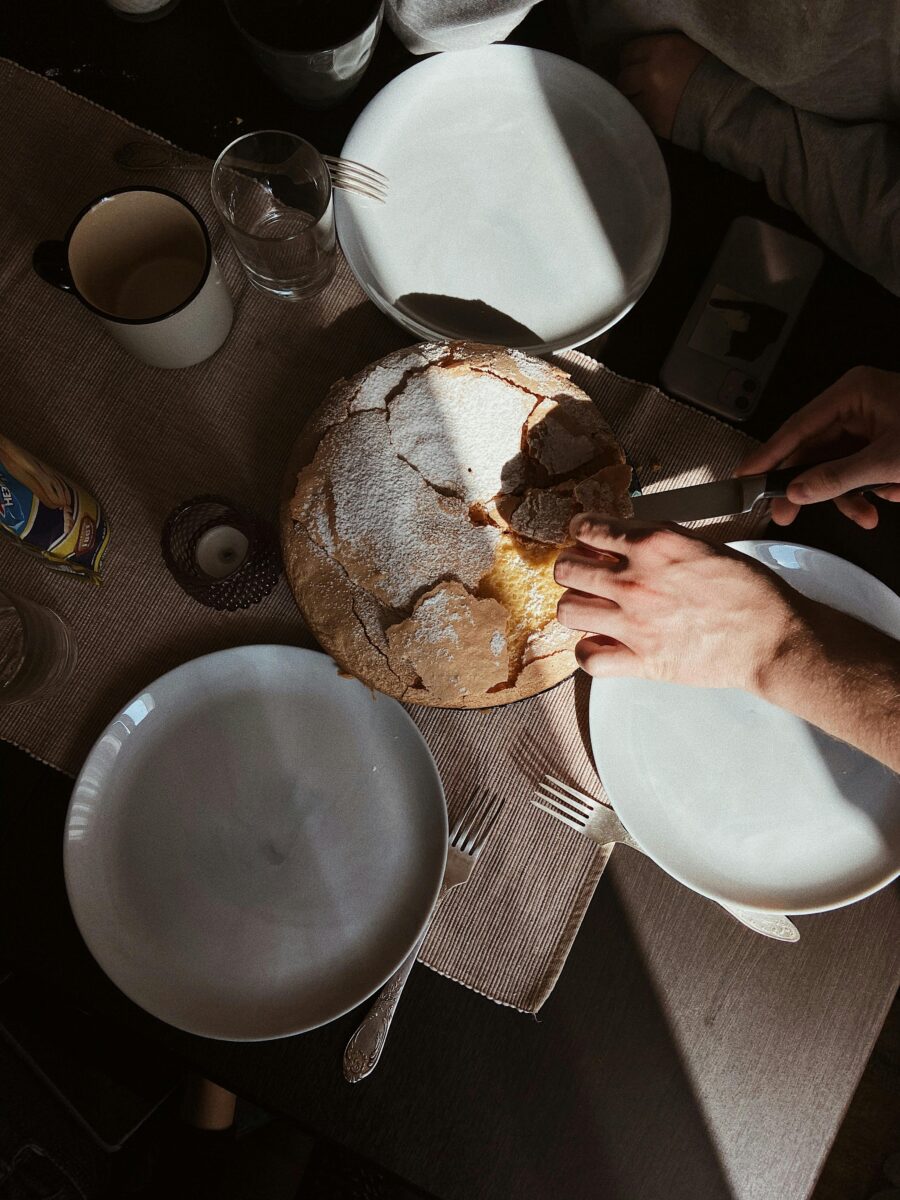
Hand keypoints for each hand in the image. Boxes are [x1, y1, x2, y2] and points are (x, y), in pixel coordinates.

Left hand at [555, 517, 808, 691]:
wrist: (771, 637)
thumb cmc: (747, 589)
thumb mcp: (703, 543)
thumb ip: (659, 536)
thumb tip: (626, 533)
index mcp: (651, 546)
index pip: (586, 529)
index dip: (581, 532)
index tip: (584, 539)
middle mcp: (635, 581)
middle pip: (565, 570)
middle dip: (572, 568)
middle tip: (586, 574)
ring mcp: (634, 624)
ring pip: (566, 611)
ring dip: (576, 607)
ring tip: (592, 608)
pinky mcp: (641, 661)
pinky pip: (587, 658)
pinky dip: (589, 651)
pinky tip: (603, 643)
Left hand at [616, 33, 708, 138]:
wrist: (726, 105)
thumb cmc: (714, 74)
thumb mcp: (689, 50)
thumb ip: (664, 52)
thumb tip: (645, 59)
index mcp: (661, 48)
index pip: (629, 53)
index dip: (630, 62)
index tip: (634, 68)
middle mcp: (651, 72)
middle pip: (624, 78)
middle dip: (629, 84)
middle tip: (638, 89)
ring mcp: (650, 98)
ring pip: (627, 100)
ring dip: (633, 102)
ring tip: (646, 104)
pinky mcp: (653, 121)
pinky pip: (638, 117)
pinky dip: (642, 116)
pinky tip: (653, 115)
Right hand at [737, 366, 899, 528]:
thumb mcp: (887, 461)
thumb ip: (837, 477)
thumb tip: (797, 491)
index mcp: (852, 393)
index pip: (796, 427)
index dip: (768, 455)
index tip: (743, 476)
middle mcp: (855, 404)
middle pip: (812, 450)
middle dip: (813, 487)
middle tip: (786, 515)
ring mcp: (868, 423)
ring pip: (835, 466)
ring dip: (849, 496)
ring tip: (866, 516)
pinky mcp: (881, 441)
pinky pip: (857, 470)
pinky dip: (868, 490)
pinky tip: (888, 497)